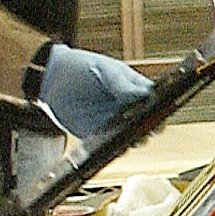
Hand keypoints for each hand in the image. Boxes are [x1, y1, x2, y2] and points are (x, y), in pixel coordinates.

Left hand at [37, 44, 154, 139]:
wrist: (52, 78)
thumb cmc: (83, 68)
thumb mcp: (105, 71)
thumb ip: (123, 84)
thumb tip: (144, 96)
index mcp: (137, 90)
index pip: (158, 102)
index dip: (162, 109)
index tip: (159, 112)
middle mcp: (130, 109)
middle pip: (151, 124)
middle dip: (152, 127)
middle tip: (146, 126)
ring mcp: (116, 123)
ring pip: (134, 138)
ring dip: (135, 139)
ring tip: (130, 136)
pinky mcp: (100, 136)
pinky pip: (112, 146)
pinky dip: (115, 148)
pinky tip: (113, 144)